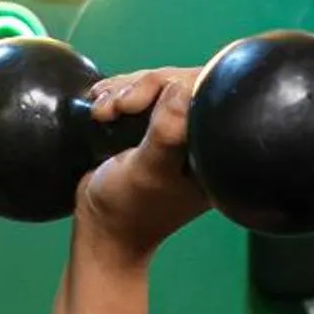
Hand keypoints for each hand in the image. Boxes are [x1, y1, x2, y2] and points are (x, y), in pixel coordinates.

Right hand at [74, 67, 210, 260]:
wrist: (101, 229)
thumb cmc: (128, 208)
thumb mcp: (149, 170)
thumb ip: (168, 132)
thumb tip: (181, 88)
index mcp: (212, 152)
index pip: (205, 94)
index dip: (171, 85)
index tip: (134, 102)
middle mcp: (198, 140)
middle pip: (179, 84)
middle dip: (141, 88)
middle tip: (116, 109)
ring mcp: (175, 134)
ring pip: (156, 86)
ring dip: (122, 92)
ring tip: (102, 114)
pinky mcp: (152, 130)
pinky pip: (139, 95)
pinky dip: (116, 96)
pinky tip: (100, 107)